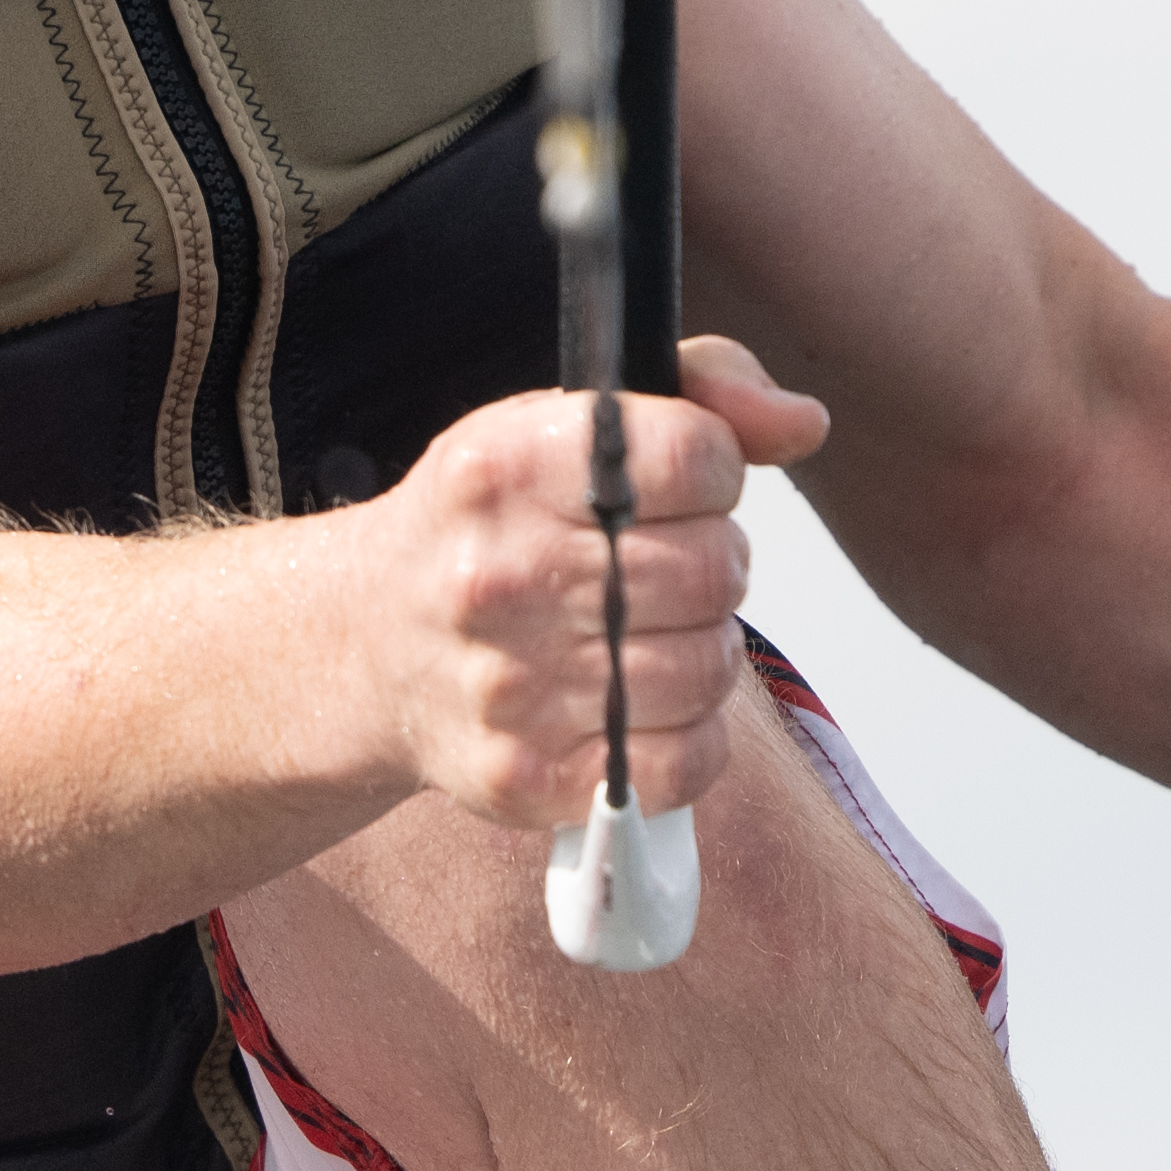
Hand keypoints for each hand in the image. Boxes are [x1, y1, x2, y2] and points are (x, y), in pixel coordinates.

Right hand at [362, 338, 822, 834]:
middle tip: (668, 571)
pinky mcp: (528, 775)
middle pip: (711, 569)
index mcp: (510, 466)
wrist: (367, 644)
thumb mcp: (567, 424)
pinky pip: (680, 763)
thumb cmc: (490, 530)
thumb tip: (804, 424)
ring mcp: (512, 684)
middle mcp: (503, 574)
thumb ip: (703, 394)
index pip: (693, 456)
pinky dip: (690, 738)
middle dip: (713, 565)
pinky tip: (648, 708)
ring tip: (651, 637)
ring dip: (703, 651)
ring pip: (706, 667)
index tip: (683, 487)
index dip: (716, 472)